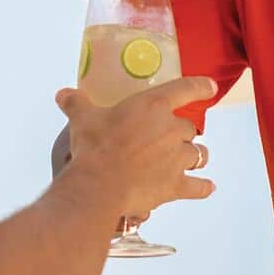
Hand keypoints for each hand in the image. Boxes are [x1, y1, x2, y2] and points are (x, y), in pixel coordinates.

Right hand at [54, 76, 216, 218]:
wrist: (100, 185)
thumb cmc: (95, 146)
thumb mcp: (82, 118)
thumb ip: (76, 103)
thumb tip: (63, 94)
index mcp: (154, 106)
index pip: (185, 89)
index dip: (200, 86)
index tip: (210, 87)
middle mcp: (172, 130)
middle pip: (189, 128)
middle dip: (180, 133)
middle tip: (165, 139)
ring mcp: (177, 159)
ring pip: (198, 154)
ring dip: (193, 156)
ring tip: (187, 159)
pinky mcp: (176, 185)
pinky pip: (198, 186)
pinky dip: (202, 187)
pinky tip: (206, 187)